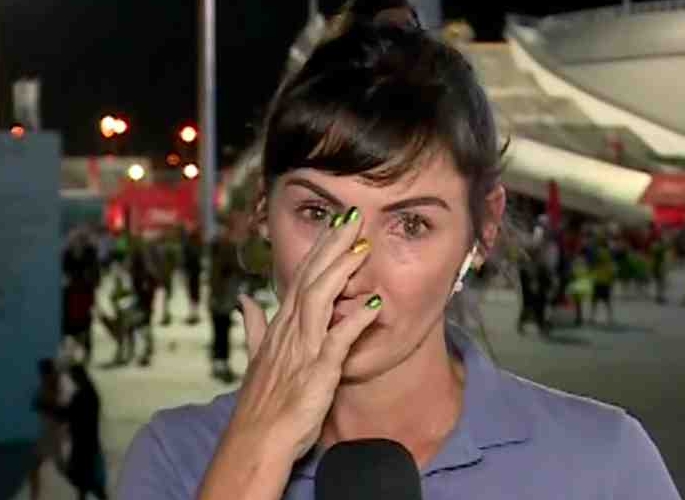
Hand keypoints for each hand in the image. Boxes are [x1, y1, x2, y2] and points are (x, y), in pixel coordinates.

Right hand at [232, 207, 380, 458]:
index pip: (301, 276)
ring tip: (362, 246)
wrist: (255, 440)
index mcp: (280, 325)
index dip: (320, 249)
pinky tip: (373, 306)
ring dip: (341, 271)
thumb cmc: (261, 402)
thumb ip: (254, 325)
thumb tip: (246, 299)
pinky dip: (354, 323)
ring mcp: (302, 349)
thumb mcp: (256, 357)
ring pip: (320, 299)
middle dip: (332, 245)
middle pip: (311, 278)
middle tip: (352, 215)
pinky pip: (337, 342)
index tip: (337, 223)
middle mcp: (290, 330)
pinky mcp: (316, 372)